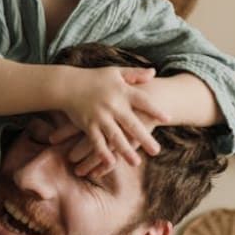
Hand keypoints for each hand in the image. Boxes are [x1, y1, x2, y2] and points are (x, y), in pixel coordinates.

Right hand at [54, 65, 170, 168]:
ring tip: (135, 162)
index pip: (142, 101)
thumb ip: (134, 74)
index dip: (155, 110)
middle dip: (143, 138)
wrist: (66, 84)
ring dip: (125, 150)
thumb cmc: (93, 78)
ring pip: (114, 136)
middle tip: (156, 151)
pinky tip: (110, 162)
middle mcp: (112, 105)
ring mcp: (99, 116)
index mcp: (122, 91)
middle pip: (131, 123)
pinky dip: (102, 151)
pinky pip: (96, 140)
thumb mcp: (114, 72)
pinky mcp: (87, 124)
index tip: (167, 119)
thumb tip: (154, 72)